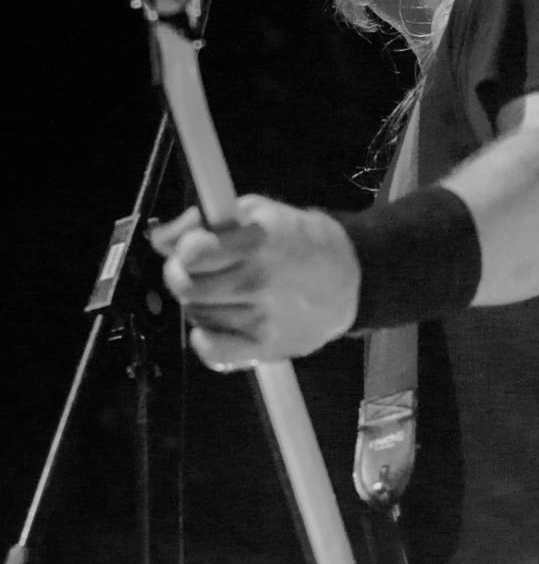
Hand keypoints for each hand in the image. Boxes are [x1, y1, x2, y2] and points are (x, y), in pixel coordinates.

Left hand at [149, 196, 359, 369]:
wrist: (353, 278)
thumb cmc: (301, 240)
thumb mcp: (259, 211)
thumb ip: (205, 220)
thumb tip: (160, 239)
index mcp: (260, 240)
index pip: (194, 252)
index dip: (185, 248)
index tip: (194, 247)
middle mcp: (260, 280)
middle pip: (187, 286)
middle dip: (185, 275)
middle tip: (202, 271)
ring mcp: (264, 318)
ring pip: (196, 314)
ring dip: (200, 303)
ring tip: (224, 293)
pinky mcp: (268, 348)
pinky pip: (214, 352)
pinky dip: (205, 340)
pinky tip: (215, 325)